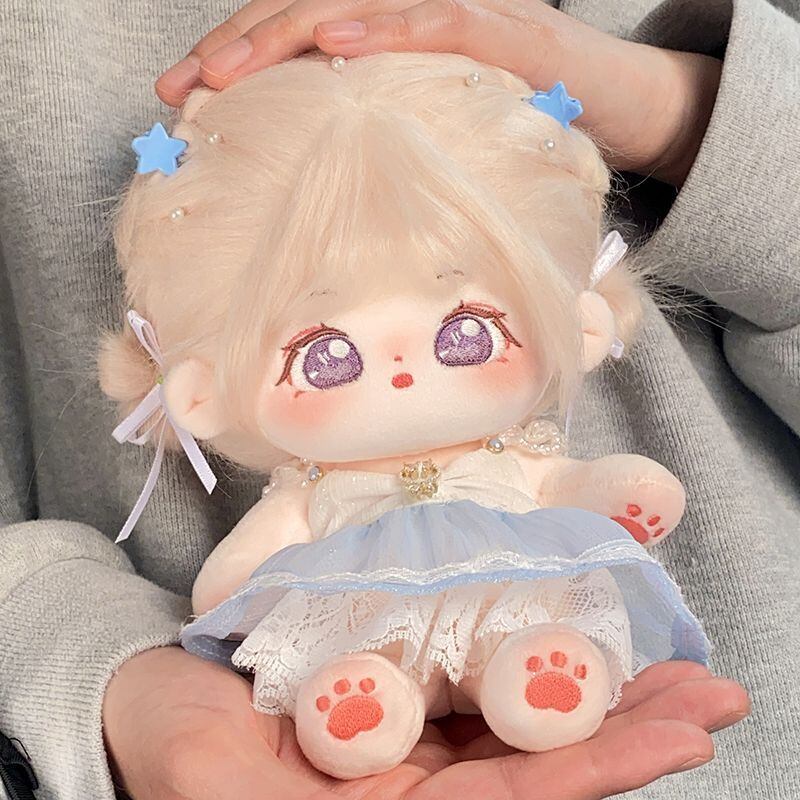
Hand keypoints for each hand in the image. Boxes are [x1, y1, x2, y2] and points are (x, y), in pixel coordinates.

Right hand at [104, 646, 748, 798]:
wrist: (148, 702)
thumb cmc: (174, 756)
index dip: (598, 772)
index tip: (681, 734)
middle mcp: (419, 786)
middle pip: (538, 762)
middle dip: (627, 729)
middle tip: (711, 693)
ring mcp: (412, 732)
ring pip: (517, 713)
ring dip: (595, 687)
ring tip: (676, 663)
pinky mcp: (394, 682)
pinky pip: (471, 668)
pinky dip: (527, 648)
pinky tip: (573, 627)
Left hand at [155, 0, 721, 185]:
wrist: (618, 98)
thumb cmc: (521, 121)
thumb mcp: (437, 130)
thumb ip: (382, 139)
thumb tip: (321, 184)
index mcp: (390, 33)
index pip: (298, 31)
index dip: (235, 56)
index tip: (181, 99)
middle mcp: (414, 6)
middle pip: (308, 8)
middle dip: (237, 45)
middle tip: (181, 88)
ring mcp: (458, 8)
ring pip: (356, 3)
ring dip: (287, 31)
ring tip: (229, 68)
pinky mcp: (503, 29)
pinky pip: (438, 21)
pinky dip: (388, 28)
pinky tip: (338, 42)